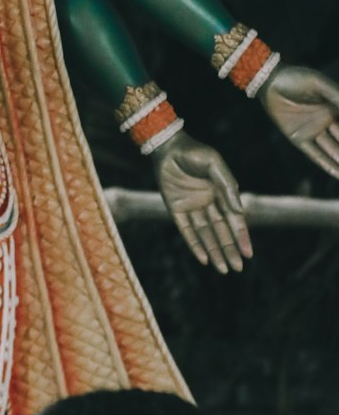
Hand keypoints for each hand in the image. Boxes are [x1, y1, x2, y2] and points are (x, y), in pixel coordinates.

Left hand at [152, 130, 250, 273]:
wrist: (166, 145)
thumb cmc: (193, 151)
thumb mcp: (214, 164)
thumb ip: (227, 186)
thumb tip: (239, 212)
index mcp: (220, 193)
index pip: (233, 219)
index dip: (241, 236)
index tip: (248, 253)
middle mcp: (207, 202)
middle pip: (221, 231)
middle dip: (230, 249)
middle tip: (238, 267)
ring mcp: (191, 206)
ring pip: (205, 234)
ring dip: (214, 251)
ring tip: (223, 269)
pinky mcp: (175, 208)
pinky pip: (186, 230)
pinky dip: (194, 244)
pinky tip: (203, 258)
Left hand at [259, 64, 338, 179]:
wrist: (268, 80)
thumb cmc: (294, 78)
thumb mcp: (318, 84)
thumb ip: (336, 96)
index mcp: (333, 107)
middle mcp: (325, 120)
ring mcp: (312, 130)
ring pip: (333, 150)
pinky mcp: (298, 138)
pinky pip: (315, 154)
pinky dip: (327, 165)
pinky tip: (338, 175)